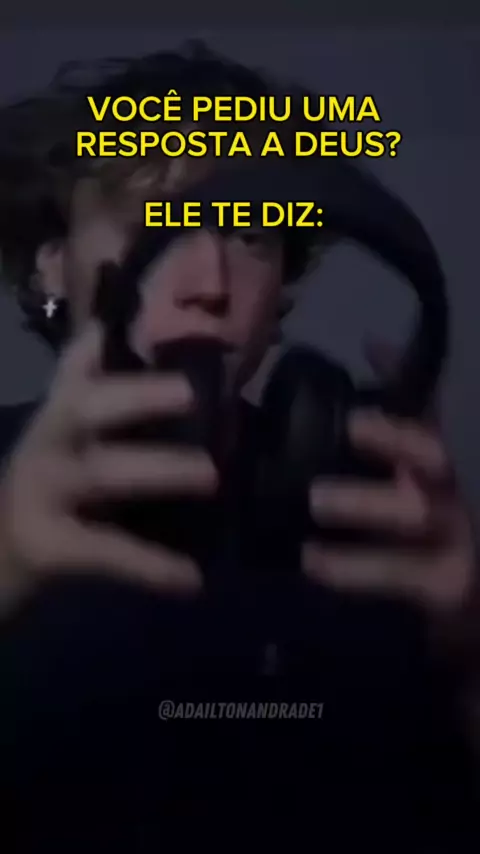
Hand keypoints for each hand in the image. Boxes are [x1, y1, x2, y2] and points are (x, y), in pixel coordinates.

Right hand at [0, 322, 215, 607]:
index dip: (107, 336)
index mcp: (58, 416)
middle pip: (86, 406)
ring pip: (101, 473)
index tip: (143, 303)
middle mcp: (48, 443)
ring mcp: (43, 493)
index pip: (79, 364)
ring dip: (157, 469)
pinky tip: (193, 581)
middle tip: (192, 390)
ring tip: (212, 476)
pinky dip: (151, 567)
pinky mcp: (48, 545)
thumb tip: (150, 358)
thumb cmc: (47, 493)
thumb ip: (101, 401)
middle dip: (138, 395)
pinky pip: (106, 553)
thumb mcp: (70, 443)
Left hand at [303, 343, 475, 612]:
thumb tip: (372, 341)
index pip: (425, 417)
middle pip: (434, 455)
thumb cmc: (429, 531)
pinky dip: (352, 569)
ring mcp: (455, 544)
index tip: (370, 355)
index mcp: (435, 467)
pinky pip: (397, 577)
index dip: (402, 383)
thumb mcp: (411, 472)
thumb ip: (396, 416)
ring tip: (316, 500)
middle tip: (353, 424)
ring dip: (366, 505)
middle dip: (396, 437)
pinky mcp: (444, 590)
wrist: (469, 601)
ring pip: (415, 515)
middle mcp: (450, 495)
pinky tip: (312, 562)